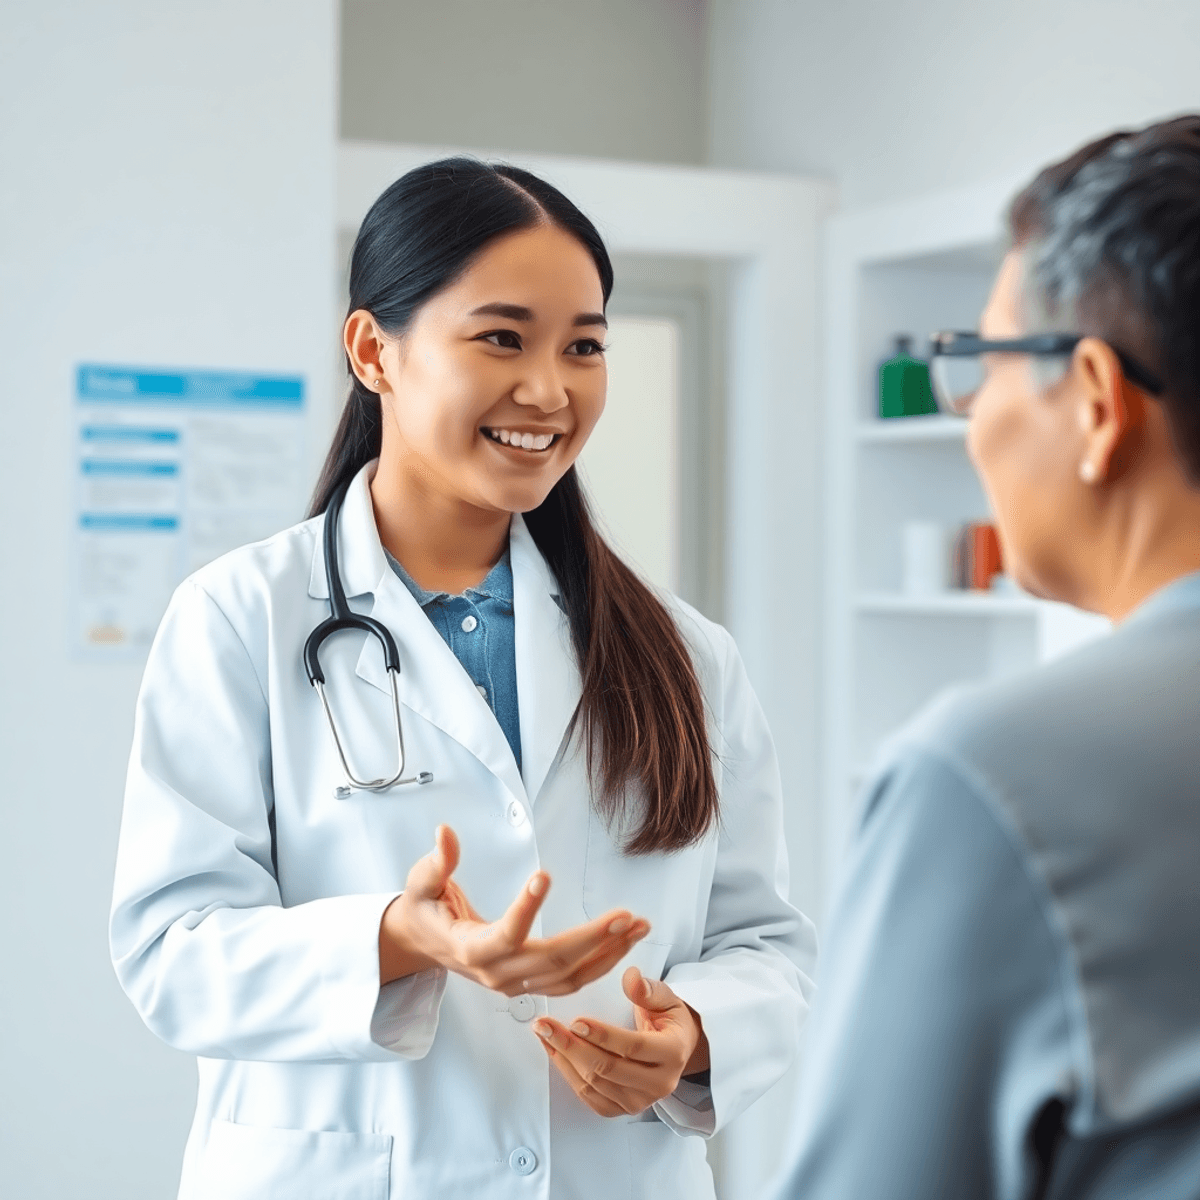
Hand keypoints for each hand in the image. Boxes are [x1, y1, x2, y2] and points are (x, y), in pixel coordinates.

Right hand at [379, 824, 650, 996]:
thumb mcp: (421, 884)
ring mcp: (515, 983)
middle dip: (593, 939)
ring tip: (640, 926)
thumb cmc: (424, 909)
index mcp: (470, 949)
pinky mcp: (528, 983)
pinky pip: (571, 981)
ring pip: (569, 977)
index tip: (544, 875)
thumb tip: (445, 832)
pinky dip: (601, 964)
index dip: (525, 908)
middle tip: (627, 915)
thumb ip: (437, 862)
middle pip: (551, 961)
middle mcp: (497, 974)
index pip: (504, 934)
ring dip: (609, 953)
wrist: (422, 944)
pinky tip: (625, 942)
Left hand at [532, 966, 709, 1116]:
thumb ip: (648, 989)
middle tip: (546, 1026)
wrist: (678, 1050)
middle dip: (571, 1046)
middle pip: (608, 1069)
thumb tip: (631, 978)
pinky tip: (555, 1053)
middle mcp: (659, 1083)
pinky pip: (590, 1097)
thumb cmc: (670, 1022)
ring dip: (564, 1059)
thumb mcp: (666, 999)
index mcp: (672, 1053)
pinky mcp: (623, 1109)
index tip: (576, 1022)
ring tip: (545, 1034)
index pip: (633, 1047)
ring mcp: (640, 1101)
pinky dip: (568, 1074)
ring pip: (594, 1084)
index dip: (603, 1036)